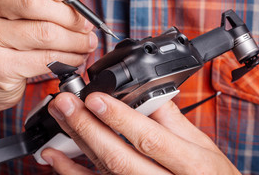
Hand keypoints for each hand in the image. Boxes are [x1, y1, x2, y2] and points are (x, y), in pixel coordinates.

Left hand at [43, 92, 240, 174]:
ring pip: (104, 172)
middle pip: (118, 157)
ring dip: (76, 145)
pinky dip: (73, 172)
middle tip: (65, 103)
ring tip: (58, 120)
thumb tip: (145, 93)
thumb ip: (173, 119)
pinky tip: (55, 157)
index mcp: (190, 164)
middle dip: (87, 128)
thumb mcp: (203, 145)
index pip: (149, 139)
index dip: (120, 119)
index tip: (95, 98)